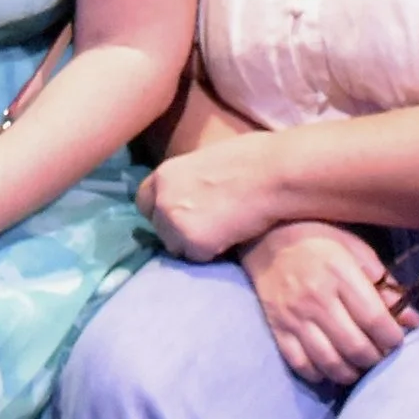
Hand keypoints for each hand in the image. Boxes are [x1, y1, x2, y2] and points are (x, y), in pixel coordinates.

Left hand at [138, 132, 281, 261]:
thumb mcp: (204, 162)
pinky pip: (199, 259)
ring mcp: (175, 222)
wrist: (273, 174)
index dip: (163, 210)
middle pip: (159, 228)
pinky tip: (232, 238)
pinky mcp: (195, 244)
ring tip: (223, 231)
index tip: (182, 214)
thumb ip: (187, 181)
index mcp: (163, 174)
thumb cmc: (252, 159)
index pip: (144, 201)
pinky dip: (214, 254)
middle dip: (178, 231)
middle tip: (208, 226)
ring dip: (195, 245)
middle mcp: (161, 199)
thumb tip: (189, 196)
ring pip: (176, 248)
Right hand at [241, 222, 412, 387]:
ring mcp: (294, 316)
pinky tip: (331, 365)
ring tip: (359, 364)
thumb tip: (412, 320)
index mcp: (339, 273)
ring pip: (330, 362)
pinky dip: (321, 374)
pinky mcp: (277, 328)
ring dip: (352, 372)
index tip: (396, 339)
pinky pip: (302, 365)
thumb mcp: (354, 248)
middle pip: (355, 347)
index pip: (374, 319)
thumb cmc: (317, 238)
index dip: (392, 338)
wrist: (265, 236)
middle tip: (379, 353)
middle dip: (376, 358)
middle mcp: (316, 298)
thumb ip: (384, 283)